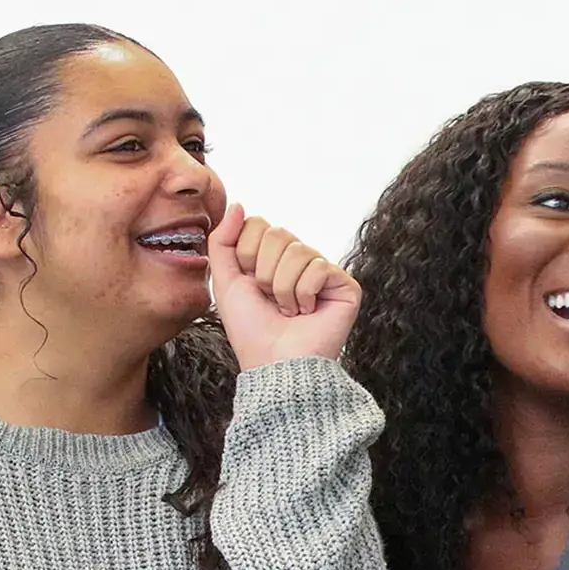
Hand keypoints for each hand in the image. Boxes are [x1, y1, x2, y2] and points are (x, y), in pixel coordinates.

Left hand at [207, 203, 361, 369]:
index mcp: (273, 258)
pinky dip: (305, 293)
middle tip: (271, 300)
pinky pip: (319, 267)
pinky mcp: (345, 286)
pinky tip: (307, 313)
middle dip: (264, 271)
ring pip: (298, 250)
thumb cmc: (252, 331)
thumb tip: (237, 205)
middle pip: (277, 233)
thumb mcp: (225, 282)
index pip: (259, 224)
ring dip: (283, 288)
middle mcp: (300, 261)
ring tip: (289, 311)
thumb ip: (223, 240)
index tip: (251, 285)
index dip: (247, 254)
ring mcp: (323, 273)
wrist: (275, 364)